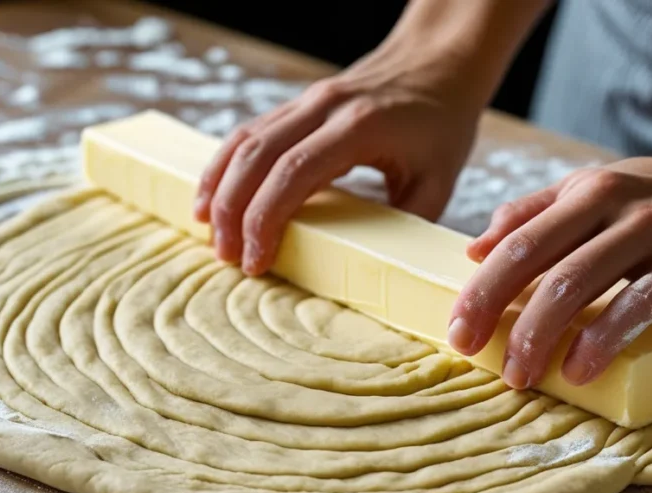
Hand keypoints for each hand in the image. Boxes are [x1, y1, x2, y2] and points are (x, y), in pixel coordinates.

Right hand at [193, 40, 482, 275]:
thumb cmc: (441, 124)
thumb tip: (374, 270)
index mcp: (359, 127)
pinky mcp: (297, 103)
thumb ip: (404, 224)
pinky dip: (224, 165)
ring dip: (219, 187)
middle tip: (227, 257)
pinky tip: (212, 196)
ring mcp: (306, 100)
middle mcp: (324, 107)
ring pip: (244, 140)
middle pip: (257, 156)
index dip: (265, 219)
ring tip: (210, 233)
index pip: (293, 172)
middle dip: (232, 211)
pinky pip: (249, 132)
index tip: (256, 260)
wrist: (437, 63)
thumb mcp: (438, 181)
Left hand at [447, 154, 651, 389]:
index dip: (481, 288)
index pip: (517, 242)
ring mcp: (649, 235)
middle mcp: (609, 209)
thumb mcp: (589, 187)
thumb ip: (532, 213)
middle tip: (474, 355)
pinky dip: (602, 340)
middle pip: (540, 264)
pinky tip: (579, 369)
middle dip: (498, 313)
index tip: (456, 330)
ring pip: (579, 284)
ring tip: (521, 374)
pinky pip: (636, 306)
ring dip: (541, 334)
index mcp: (580, 194)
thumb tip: (474, 249)